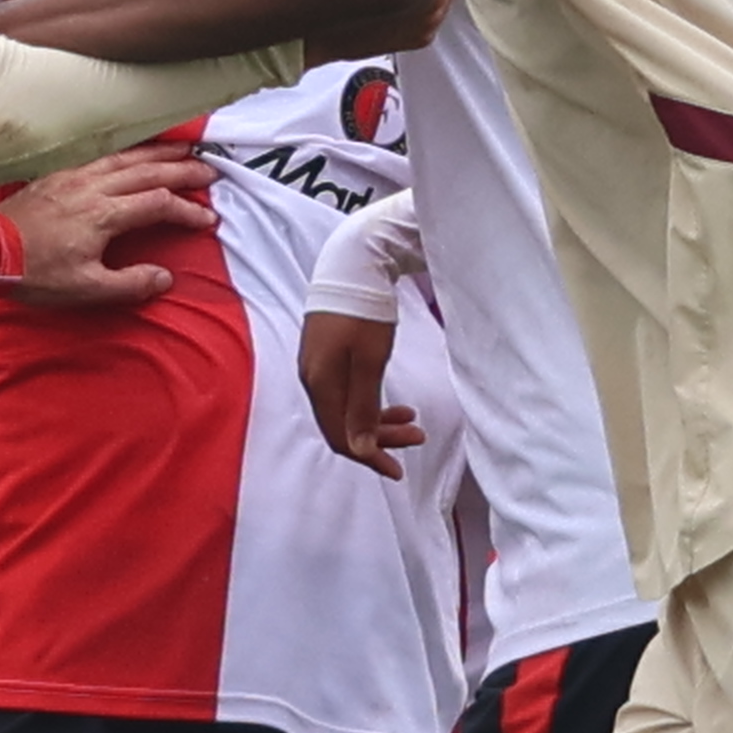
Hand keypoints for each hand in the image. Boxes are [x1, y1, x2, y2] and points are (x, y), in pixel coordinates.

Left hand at [4, 147, 215, 310]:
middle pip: (148, 171)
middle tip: (209, 171)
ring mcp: (75, 177)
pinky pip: (103, 156)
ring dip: (159, 153)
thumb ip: (129, 283)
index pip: (158, 204)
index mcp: (104, 214)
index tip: (207, 219)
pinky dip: (128, 151)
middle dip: (182, 171)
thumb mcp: (86, 289)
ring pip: (126, 157)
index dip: (186, 211)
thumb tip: (164, 277)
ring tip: (184, 150)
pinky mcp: (58, 175)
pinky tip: (135, 153)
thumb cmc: (35, 273)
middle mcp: (93, 187)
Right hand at [299, 309, 423, 476]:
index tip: (398, 469)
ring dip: (378, 420)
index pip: (340, 436)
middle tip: (418, 436)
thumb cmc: (365, 311)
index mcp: (320, 383)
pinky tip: (393, 402)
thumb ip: (363, 406)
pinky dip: (370, 402)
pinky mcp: (327, 355)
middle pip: (343, 425)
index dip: (369, 456)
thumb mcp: (370, 361)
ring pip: (346, 409)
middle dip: (380, 438)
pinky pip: (346, 392)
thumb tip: (358, 448)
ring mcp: (318, 366)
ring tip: (413, 419)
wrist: (354, 263)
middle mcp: (313, 379)